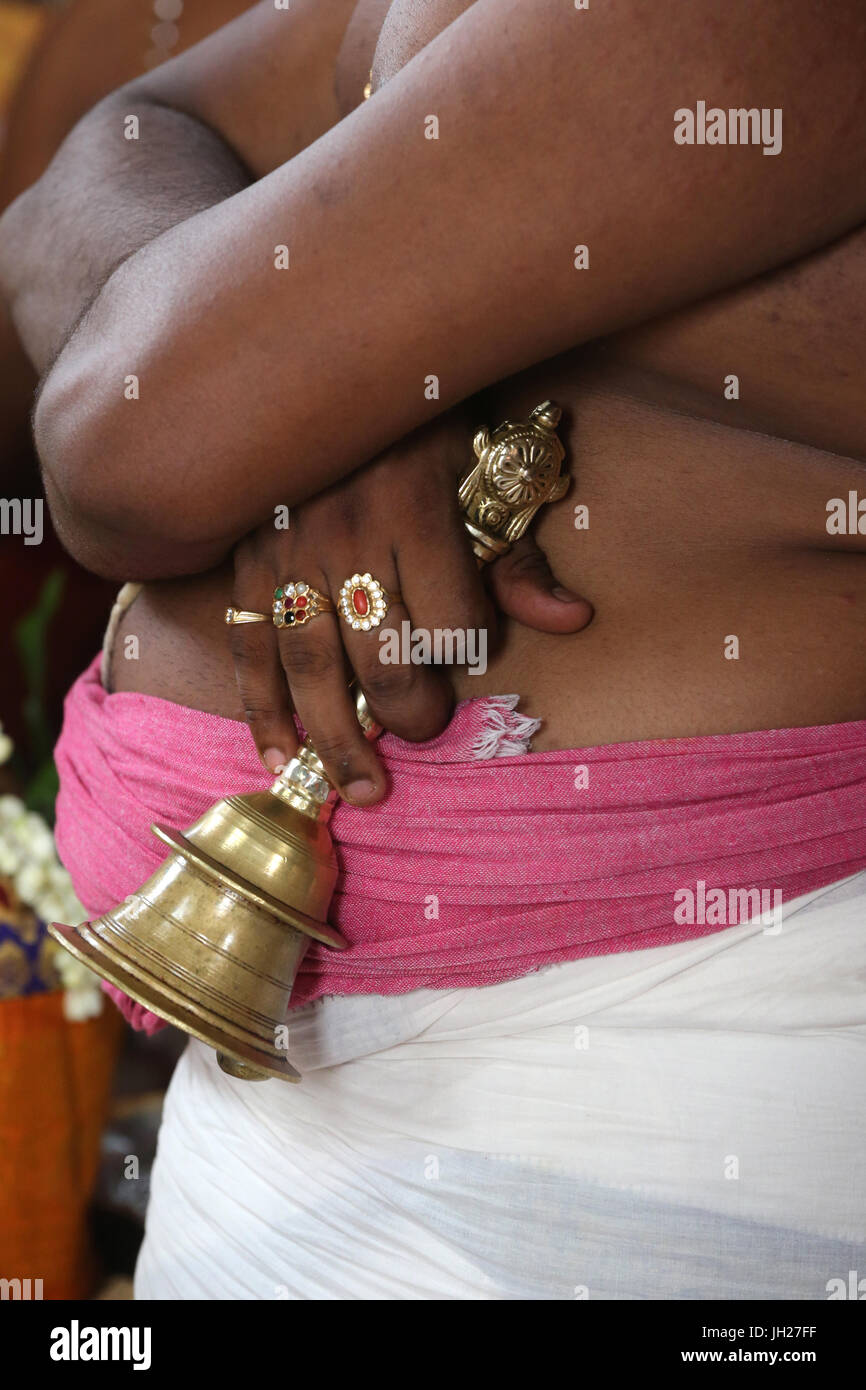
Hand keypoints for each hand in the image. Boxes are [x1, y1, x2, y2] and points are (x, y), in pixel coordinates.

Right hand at [228, 412, 591, 804]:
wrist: (326, 367)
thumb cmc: (425, 426)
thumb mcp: (483, 470)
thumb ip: (517, 556)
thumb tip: (570, 619)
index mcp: (416, 505)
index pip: (452, 620)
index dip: (468, 650)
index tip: (468, 650)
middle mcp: (346, 532)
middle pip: (383, 657)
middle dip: (409, 713)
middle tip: (423, 732)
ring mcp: (286, 551)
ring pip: (312, 667)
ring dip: (336, 740)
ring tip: (359, 790)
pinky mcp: (244, 563)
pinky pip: (251, 650)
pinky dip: (263, 710)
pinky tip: (282, 758)